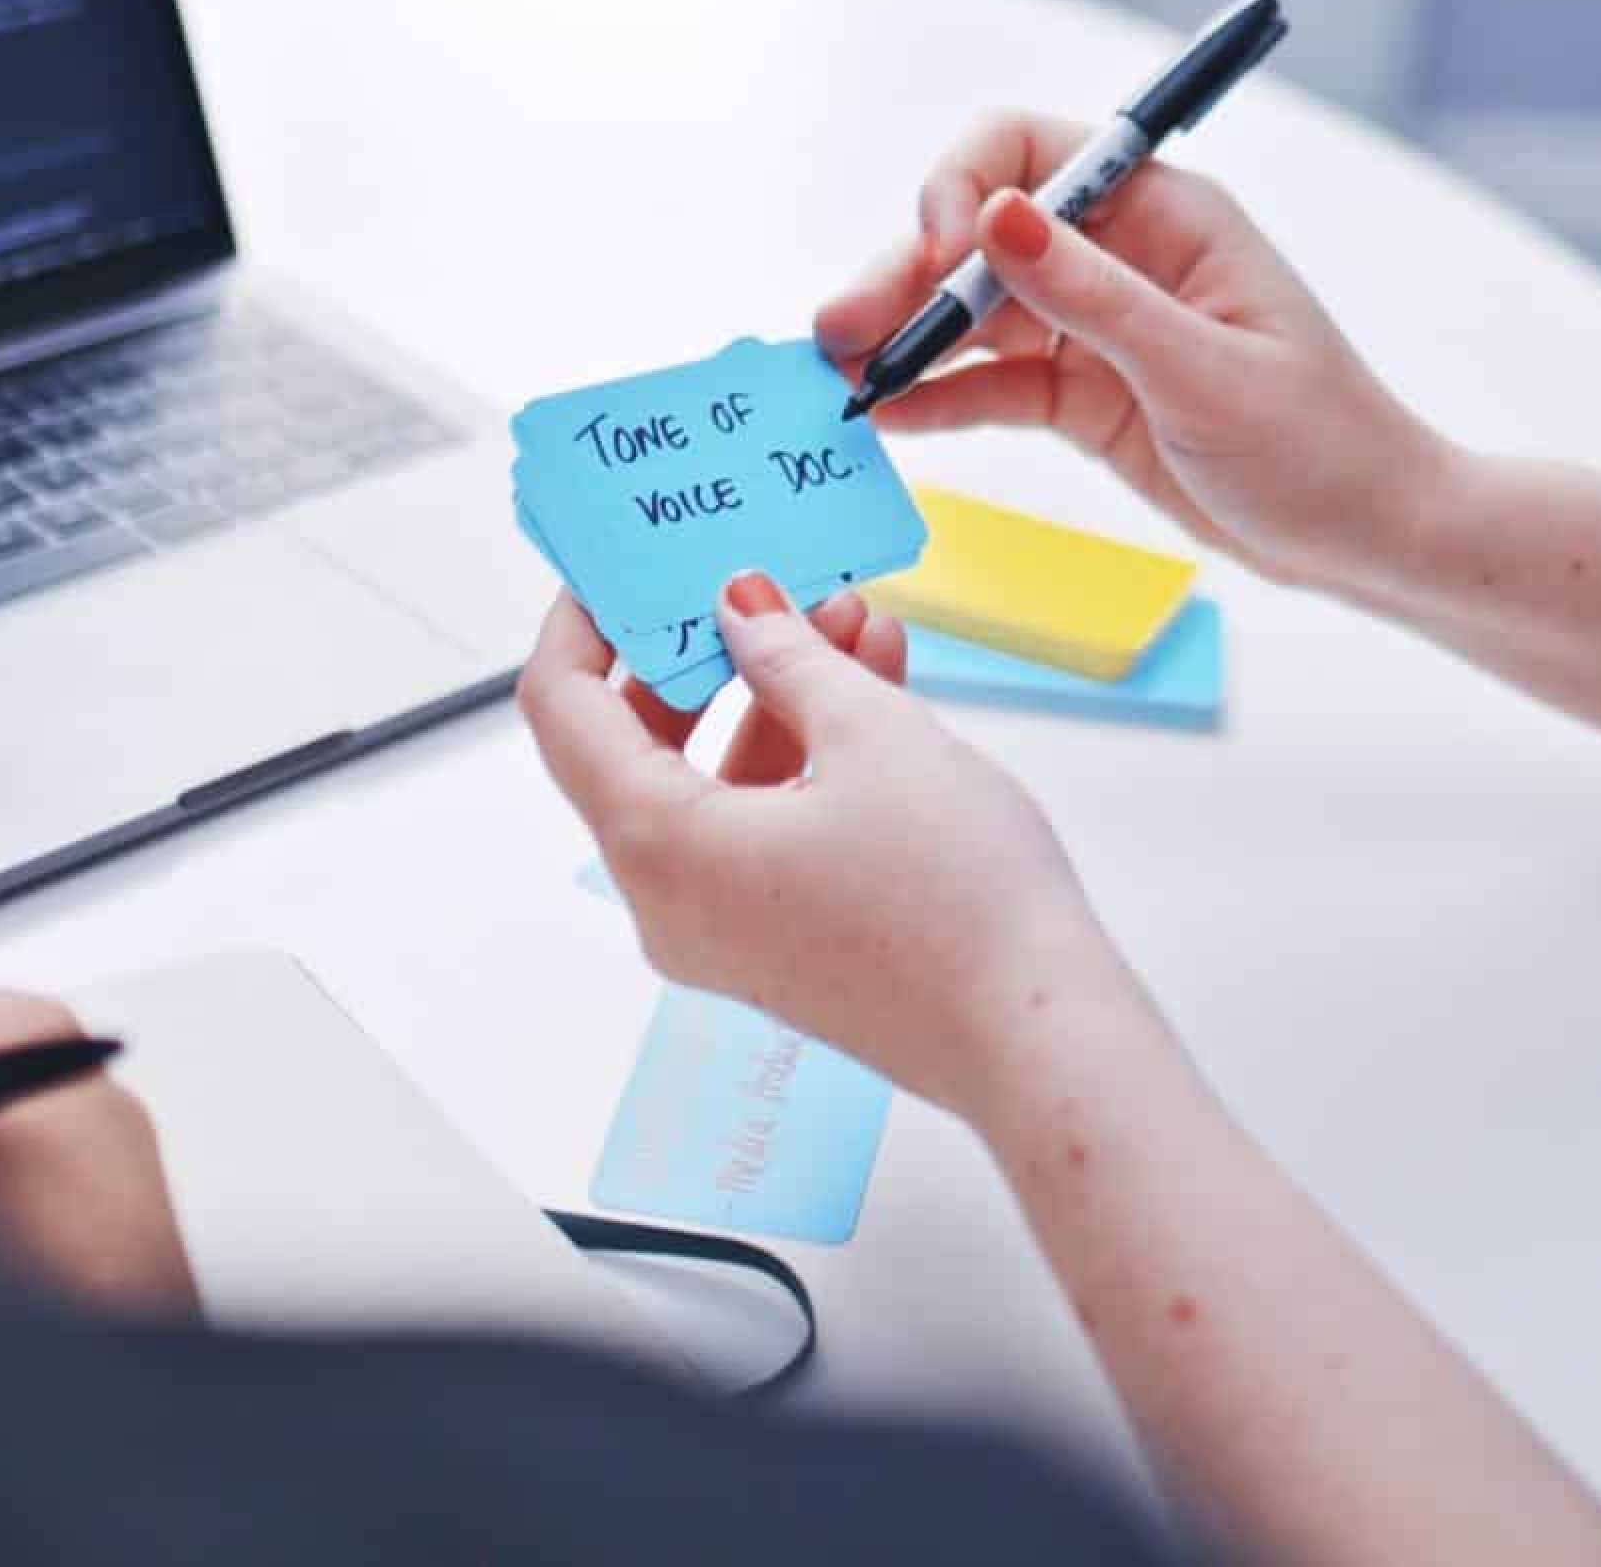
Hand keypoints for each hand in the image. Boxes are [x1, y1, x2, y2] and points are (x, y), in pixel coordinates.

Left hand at [520, 577, 1137, 1120]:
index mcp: (661, 848)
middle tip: (751, 580)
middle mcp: (670, 902)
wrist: (1035, 1036)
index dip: (585, 624)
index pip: (565, 711)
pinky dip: (801, 757)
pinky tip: (872, 686)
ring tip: (851, 618)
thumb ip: (788, 655)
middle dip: (705, 652)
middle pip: (637, 748)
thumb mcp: (871, 734)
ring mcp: (724, 933)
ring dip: (773, 695)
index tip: (623, 564)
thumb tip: (739, 608)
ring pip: (713, 784)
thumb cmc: (956, 900)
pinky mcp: (778, 945)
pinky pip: (759, 829)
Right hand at [814, 109, 1453, 593]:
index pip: (1032, 154)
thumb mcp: (1205, 371)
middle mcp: (1120, 256)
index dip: (967, 188)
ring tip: (839, 374)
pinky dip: (937, 395)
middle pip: (982, 235)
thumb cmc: (1320, 444)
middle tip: (840, 330)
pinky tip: (885, 414)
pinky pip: (993, 382)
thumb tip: (998, 218)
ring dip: (906, 336)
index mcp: (1164, 214)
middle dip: (908, 273)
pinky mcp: (1084, 395)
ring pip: (974, 311)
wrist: (1368, 536)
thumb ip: (1095, 298)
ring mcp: (1096, 326)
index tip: (939, 255)